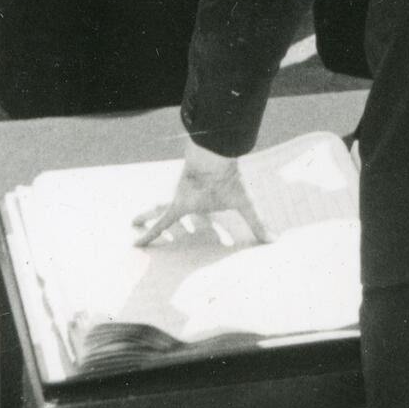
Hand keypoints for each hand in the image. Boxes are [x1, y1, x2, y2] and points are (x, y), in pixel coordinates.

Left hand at [133, 143, 267, 246]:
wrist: (216, 163)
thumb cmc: (229, 181)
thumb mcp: (246, 205)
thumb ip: (257, 223)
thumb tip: (273, 240)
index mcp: (208, 204)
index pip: (205, 218)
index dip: (205, 225)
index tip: (206, 229)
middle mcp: (192, 203)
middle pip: (180, 216)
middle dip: (174, 224)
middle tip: (168, 233)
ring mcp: (181, 203)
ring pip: (162, 213)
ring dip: (150, 218)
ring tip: (135, 223)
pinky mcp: (175, 206)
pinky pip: (160, 224)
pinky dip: (148, 234)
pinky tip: (136, 244)